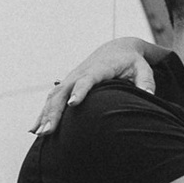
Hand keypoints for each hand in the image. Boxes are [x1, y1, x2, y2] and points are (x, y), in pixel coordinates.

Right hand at [32, 34, 158, 133]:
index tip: (73, 104)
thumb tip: (148, 96)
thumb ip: (146, 82)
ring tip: (39, 133)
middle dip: (54, 111)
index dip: (80, 91)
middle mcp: (81, 72)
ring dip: (45, 114)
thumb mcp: (143, 69)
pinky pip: (51, 99)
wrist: (118, 48)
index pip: (87, 79)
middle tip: (49, 131)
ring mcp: (71, 78)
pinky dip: (43, 113)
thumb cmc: (132, 62)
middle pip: (63, 91)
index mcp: (99, 68)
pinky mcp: (67, 85)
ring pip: (53, 96)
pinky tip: (35, 129)